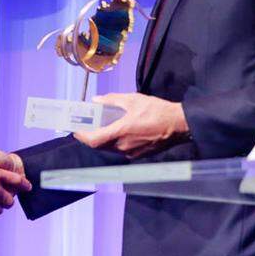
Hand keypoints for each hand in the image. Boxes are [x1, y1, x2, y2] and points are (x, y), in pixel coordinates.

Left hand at [73, 93, 188, 157]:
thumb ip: (112, 100)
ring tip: (104, 125)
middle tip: (89, 124)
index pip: (93, 140)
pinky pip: (121, 149)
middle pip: (100, 145)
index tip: (75, 129)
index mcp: (120, 132)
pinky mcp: (138, 155)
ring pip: (110, 148)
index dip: (81, 136)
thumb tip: (96, 100)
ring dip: (104, 138)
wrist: (179, 125)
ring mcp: (131, 153)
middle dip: (92, 135)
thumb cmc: (156, 110)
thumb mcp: (133, 100)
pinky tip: (119, 130)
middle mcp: (123, 146)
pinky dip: (115, 141)